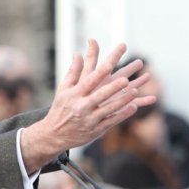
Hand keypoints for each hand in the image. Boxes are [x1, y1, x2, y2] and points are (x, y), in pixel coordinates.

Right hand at [20, 40, 155, 173]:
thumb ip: (73, 71)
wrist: (54, 135)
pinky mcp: (96, 130)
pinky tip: (134, 107)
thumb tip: (78, 53)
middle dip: (113, 87)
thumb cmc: (60, 109)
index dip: (101, 71)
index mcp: (75, 94)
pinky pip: (112, 121)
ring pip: (109, 109)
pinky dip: (123, 114)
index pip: (89, 80)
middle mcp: (82, 106)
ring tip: (135, 91)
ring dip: (122, 100)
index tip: (110, 63)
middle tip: (126, 79)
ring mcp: (90, 119)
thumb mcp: (63, 89)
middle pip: (100, 95)